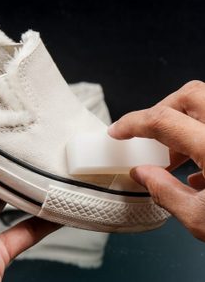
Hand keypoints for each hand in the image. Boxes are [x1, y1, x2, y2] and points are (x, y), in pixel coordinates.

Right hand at [108, 80, 204, 240]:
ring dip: (180, 124)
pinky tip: (197, 167)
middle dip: (160, 111)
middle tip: (147, 134)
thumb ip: (164, 191)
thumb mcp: (201, 219)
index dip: (132, 123)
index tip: (117, 130)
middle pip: (188, 96)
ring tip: (172, 156)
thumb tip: (141, 174)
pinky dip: (199, 136)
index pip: (162, 120)